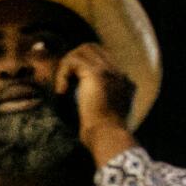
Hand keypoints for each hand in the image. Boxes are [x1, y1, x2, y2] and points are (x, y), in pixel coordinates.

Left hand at [54, 43, 136, 162]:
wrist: (107, 136)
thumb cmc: (102, 135)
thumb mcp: (103, 117)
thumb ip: (98, 104)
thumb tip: (79, 99)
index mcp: (124, 83)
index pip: (103, 60)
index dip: (83, 67)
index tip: (70, 86)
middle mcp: (118, 73)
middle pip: (94, 49)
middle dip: (74, 61)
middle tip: (65, 82)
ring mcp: (109, 71)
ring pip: (84, 49)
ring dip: (68, 65)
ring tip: (62, 87)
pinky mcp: (97, 74)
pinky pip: (73, 60)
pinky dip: (63, 73)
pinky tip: (61, 91)